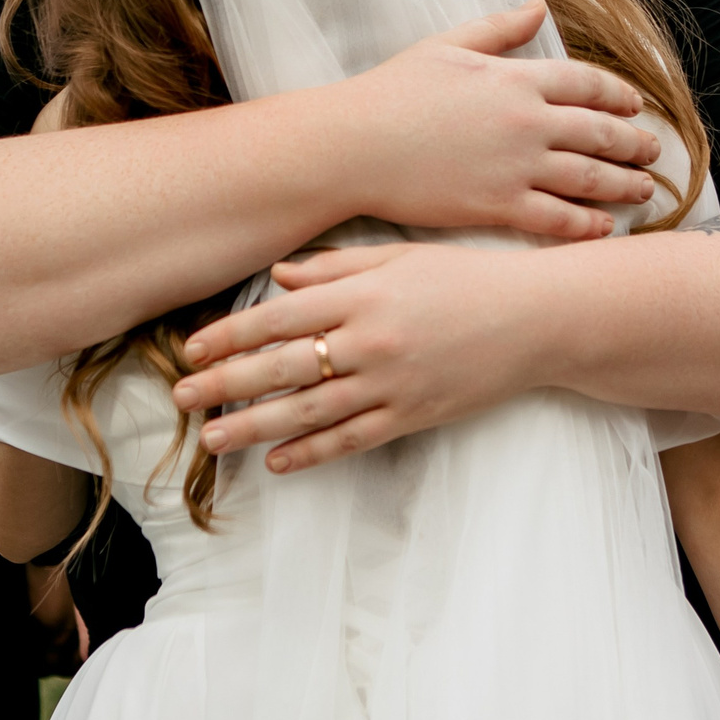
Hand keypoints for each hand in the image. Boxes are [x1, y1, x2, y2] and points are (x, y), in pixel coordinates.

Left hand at [172, 243, 536, 471]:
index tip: (192, 348)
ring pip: (309, 412)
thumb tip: (279, 278)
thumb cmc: (469, 278)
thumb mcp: (401, 257)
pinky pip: (352, 440)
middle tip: (181, 399)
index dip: (231, 336)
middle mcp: (372, 342)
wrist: (537, 319)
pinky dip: (312, 453)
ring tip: (213, 438)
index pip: (280, 319)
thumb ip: (337, 269)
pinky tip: (276, 462)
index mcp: (364, 295)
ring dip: (255, 427)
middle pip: (283, 369)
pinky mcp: (414, 415)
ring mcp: (392, 384)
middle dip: (226, 384)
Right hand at [336, 1, 662, 241]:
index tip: (635, 107)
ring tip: (643, 191)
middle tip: (654, 153)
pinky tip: (604, 229)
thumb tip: (537, 7)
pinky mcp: (498, 207)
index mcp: (515, 78)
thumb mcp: (446, 45)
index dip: (618, 95)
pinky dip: (587, 226)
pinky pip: (558, 219)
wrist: (353, 146)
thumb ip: (498, 29)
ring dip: (624, 185)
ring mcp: (516, 166)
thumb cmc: (391, 93)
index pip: (587, 83)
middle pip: (600, 132)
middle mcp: (526, 121)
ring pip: (589, 177)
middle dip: (634, 144)